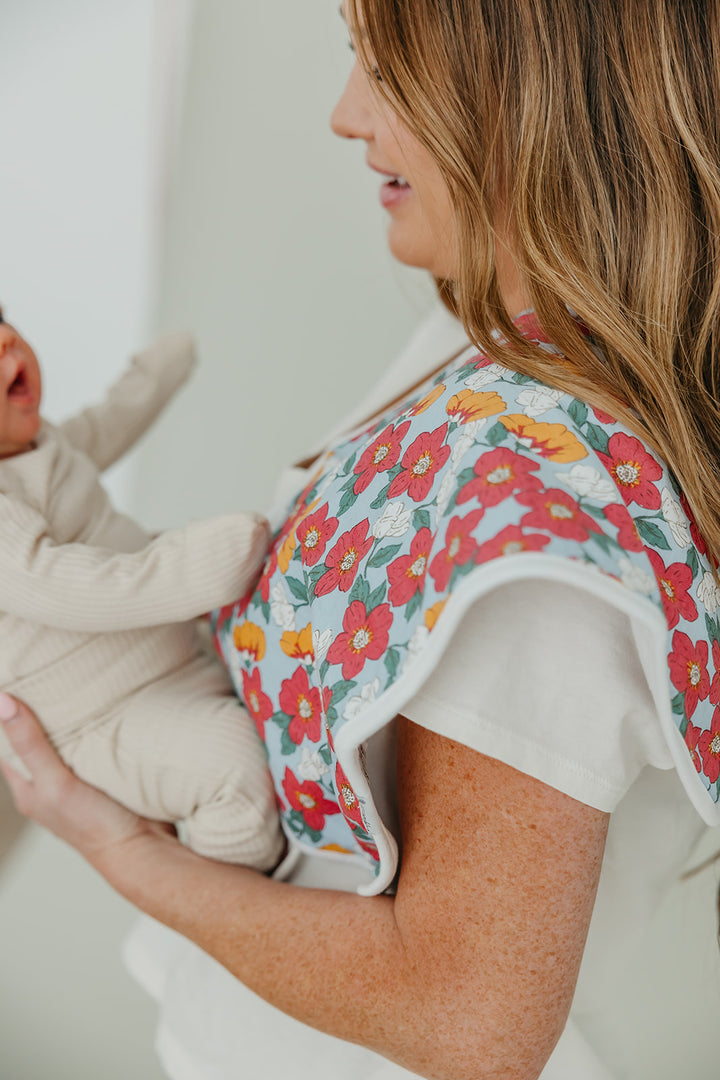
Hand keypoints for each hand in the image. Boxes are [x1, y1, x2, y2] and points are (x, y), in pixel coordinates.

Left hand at [0, 693, 174, 866]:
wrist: (143, 848)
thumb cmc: (95, 827)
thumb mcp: (56, 782)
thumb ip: (30, 745)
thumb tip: (3, 704)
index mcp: (27, 788)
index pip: (7, 746)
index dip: (9, 718)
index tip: (19, 688)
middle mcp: (49, 786)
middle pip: (37, 742)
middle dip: (41, 715)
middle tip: (49, 684)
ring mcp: (78, 783)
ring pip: (68, 744)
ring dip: (73, 723)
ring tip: (76, 694)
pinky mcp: (105, 779)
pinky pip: (94, 749)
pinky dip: (96, 733)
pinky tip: (104, 718)